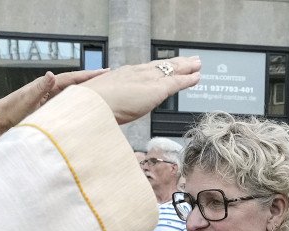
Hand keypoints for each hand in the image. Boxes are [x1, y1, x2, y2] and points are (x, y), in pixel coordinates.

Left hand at [0, 68, 108, 135]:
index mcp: (46, 85)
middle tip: (110, 76)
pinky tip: (85, 106)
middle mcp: (49, 91)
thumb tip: (51, 75)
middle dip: (91, 80)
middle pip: (75, 84)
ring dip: (86, 91)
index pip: (72, 78)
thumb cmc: (10, 111)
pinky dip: (77, 103)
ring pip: (72, 94)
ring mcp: (48, 101)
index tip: (105, 71)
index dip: (88, 75)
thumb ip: (38, 88)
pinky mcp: (47, 110)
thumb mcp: (25, 100)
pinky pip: (66, 105)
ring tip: (103, 90)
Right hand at [84, 57, 201, 124]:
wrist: (91, 106)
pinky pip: (176, 82)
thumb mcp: (101, 104)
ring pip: (171, 70)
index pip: (145, 70)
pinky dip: (187, 79)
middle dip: (174, 63)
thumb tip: (111, 111)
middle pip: (160, 66)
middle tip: (187, 61)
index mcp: (122, 75)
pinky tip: (197, 77)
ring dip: (185, 67)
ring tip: (197, 65)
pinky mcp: (155, 89)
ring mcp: (146, 79)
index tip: (164, 67)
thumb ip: (110, 105)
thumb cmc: (91, 108)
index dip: (157, 69)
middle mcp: (136, 73)